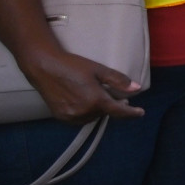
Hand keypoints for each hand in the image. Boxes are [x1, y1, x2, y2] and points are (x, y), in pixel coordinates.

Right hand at [20, 46, 143, 122]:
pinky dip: (86, 113)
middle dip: (111, 105)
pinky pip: (80, 119)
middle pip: (105, 113)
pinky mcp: (61, 117)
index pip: (118, 111)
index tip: (141, 113)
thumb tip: (136, 88)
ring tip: (96, 97)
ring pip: (92, 117)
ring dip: (98, 110)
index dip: (131, 113)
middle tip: (114, 96)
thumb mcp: (98, 70)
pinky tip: (84, 102)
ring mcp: (71, 116)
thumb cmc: (73, 66)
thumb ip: (118, 81)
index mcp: (95, 100)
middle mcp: (84, 112)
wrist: (44, 68)